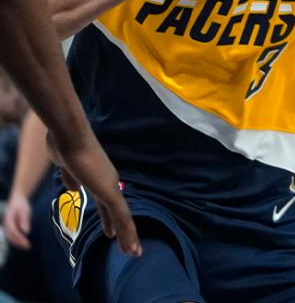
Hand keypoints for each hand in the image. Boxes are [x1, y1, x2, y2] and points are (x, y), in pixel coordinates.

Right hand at [3, 192, 30, 249]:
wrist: (17, 199)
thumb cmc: (22, 205)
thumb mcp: (25, 211)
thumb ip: (25, 220)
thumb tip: (26, 232)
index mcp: (9, 220)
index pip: (13, 232)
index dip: (19, 239)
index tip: (27, 244)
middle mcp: (6, 224)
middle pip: (11, 236)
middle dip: (19, 243)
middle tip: (28, 247)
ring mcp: (7, 226)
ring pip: (10, 237)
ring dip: (17, 243)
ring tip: (26, 246)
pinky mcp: (10, 226)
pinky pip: (12, 235)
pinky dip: (17, 239)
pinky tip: (23, 242)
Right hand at [47, 130, 140, 255]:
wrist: (70, 136)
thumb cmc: (66, 147)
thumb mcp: (66, 167)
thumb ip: (71, 179)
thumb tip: (74, 192)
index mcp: (100, 178)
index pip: (107, 204)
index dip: (109, 220)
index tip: (111, 233)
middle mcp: (109, 183)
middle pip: (118, 212)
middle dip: (123, 230)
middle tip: (130, 247)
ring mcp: (110, 187)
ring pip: (123, 217)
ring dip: (128, 236)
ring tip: (133, 252)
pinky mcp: (109, 191)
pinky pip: (120, 215)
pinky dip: (126, 231)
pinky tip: (128, 244)